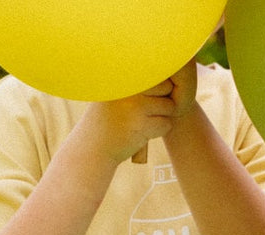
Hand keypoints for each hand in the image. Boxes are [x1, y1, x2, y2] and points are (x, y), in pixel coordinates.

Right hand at [79, 61, 199, 166]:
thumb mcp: (117, 88)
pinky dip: (158, 131)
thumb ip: (138, 75)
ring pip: (169, 106)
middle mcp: (130, 85)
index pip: (158, 71)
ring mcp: (136, 105)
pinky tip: (141, 132)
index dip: (157, 86)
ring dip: (161, 116)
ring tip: (141, 121)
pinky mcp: (143, 124)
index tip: (144, 97)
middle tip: (144, 111)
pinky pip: (166, 124)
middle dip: (161, 100)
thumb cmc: (108, 115)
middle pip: (167, 87)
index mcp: (125, 71)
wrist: (93, 146)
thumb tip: (171, 59)